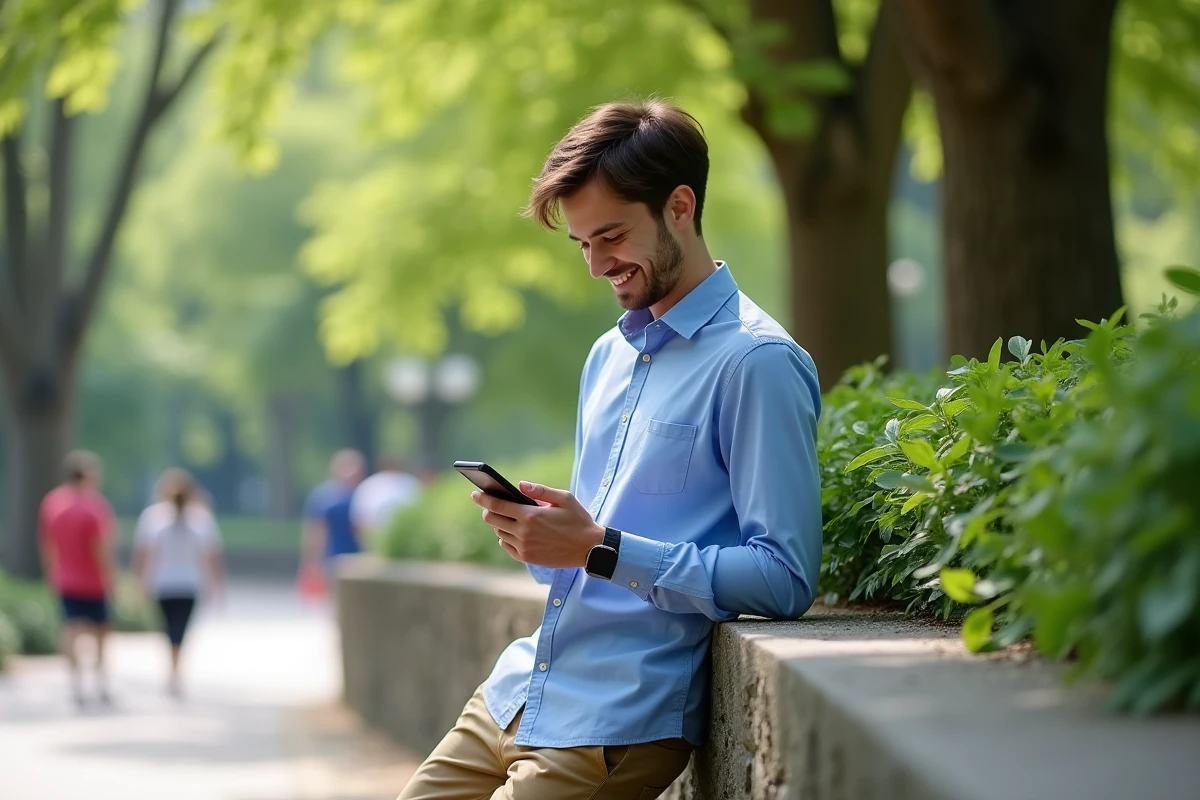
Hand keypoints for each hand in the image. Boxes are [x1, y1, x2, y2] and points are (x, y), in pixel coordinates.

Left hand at [473, 482, 604, 567]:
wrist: (589, 549)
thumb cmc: (578, 520)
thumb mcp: (564, 499)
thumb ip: (540, 490)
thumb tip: (520, 484)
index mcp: (531, 515)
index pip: (498, 505)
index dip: (483, 498)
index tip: (475, 493)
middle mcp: (524, 532)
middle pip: (493, 519)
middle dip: (488, 510)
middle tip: (490, 504)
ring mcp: (524, 547)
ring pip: (499, 533)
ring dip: (499, 524)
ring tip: (508, 517)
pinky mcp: (527, 558)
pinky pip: (506, 546)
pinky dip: (505, 538)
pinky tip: (514, 532)